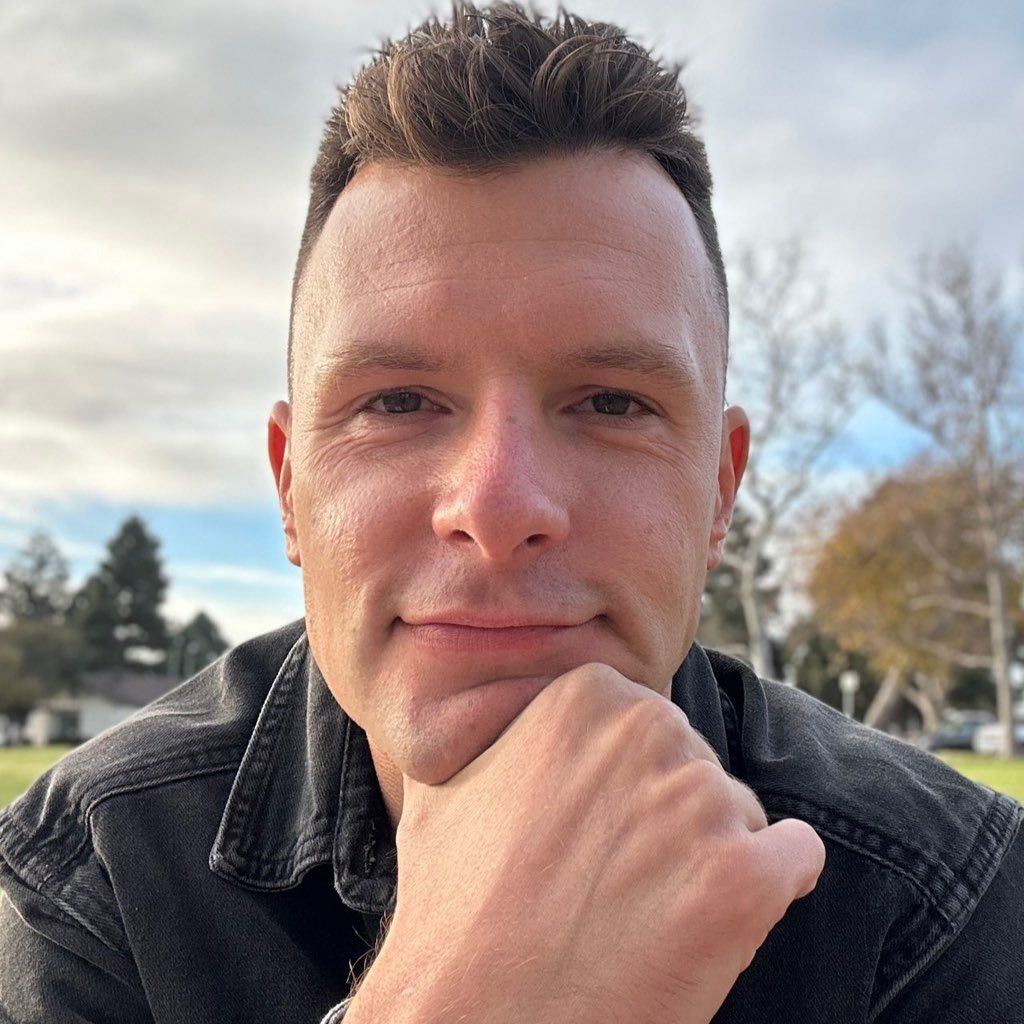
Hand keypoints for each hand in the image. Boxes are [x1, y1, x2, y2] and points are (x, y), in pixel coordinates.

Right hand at [349, 662, 824, 1023]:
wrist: (472, 1015)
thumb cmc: (453, 906)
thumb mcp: (448, 783)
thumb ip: (502, 731)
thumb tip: (509, 715)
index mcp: (587, 692)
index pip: (650, 726)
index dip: (626, 786)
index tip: (594, 831)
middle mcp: (650, 727)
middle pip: (697, 765)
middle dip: (668, 820)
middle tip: (612, 880)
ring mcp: (700, 801)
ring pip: (740, 814)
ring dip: (705, 862)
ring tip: (641, 913)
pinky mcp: (745, 880)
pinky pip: (796, 856)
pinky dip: (772, 886)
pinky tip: (715, 924)